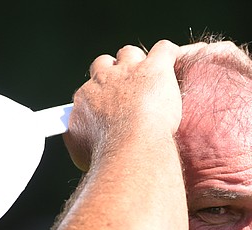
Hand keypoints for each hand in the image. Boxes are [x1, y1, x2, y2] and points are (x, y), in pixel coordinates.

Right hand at [64, 39, 183, 170]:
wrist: (131, 149)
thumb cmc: (107, 156)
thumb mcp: (81, 154)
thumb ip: (79, 141)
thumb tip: (79, 143)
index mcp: (86, 98)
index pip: (90, 90)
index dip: (100, 97)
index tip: (107, 108)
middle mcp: (104, 79)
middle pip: (105, 64)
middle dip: (114, 72)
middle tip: (126, 89)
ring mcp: (130, 72)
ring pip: (130, 54)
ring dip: (139, 62)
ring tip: (150, 78)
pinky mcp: (155, 69)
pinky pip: (163, 50)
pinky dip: (168, 53)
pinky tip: (172, 61)